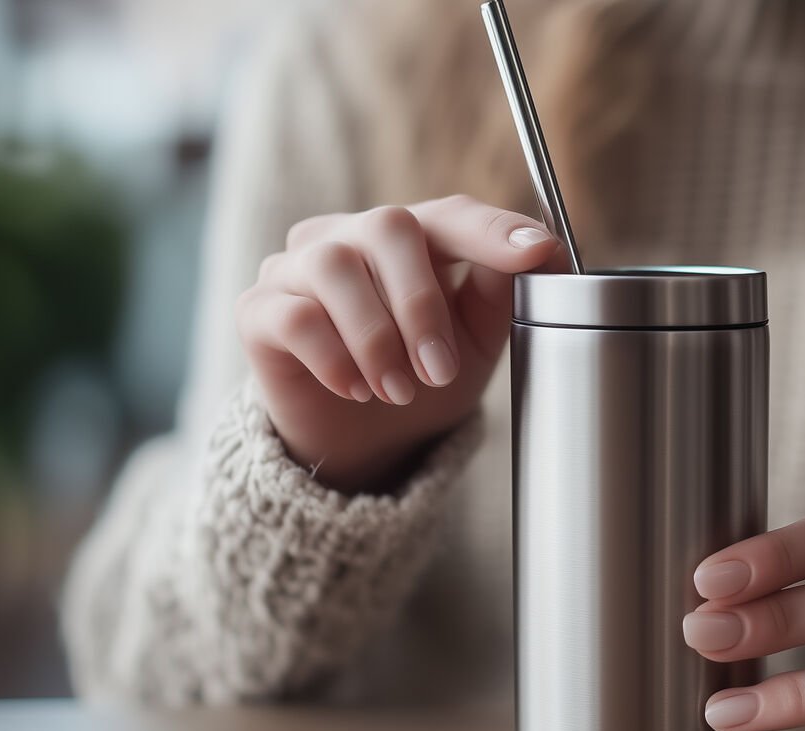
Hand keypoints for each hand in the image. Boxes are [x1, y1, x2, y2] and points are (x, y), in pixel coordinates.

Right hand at [236, 195, 556, 491]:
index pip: (451, 213)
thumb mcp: (476, 340)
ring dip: (376, 337)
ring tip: (397, 391)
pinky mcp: (258, 310)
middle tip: (438, 372)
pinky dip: (333, 356)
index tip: (536, 252)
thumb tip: (546, 253)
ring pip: (335, 267)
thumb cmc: (421, 379)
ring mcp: (296, 267)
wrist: (362, 443)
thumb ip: (503, 292)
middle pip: (388, 226)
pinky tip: (355, 390)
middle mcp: (349, 235)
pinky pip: (293, 315)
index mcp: (411, 237)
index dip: (493, 229)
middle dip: (422, 304)